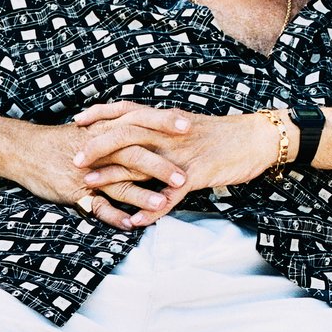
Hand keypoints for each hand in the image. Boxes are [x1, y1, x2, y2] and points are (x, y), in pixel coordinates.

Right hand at [10, 122, 172, 230]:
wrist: (23, 150)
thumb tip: (146, 125)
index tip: (187, 125)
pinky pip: (97, 206)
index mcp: (104, 130)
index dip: (162, 123)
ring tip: (163, 203)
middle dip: (160, 166)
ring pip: (118, 183)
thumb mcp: (89, 127)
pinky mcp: (74, 192)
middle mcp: (98, 150)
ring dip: (141, 195)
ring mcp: (87, 173)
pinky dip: (114, 216)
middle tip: (184, 175)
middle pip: (133, 155)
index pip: (138, 122)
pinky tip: (130, 224)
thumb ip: (116, 126)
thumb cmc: (60, 140)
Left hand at [71, 102, 277, 222]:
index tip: (78, 120)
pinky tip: (134, 221)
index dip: (101, 113)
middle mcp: (169, 134)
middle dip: (97, 146)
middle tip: (74, 158)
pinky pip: (169, 195)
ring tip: (89, 187)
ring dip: (113, 177)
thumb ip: (161, 129)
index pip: (127, 110)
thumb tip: (137, 132)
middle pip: (126, 134)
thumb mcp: (186, 125)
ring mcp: (181, 155)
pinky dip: (151, 210)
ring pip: (141, 164)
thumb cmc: (221, 134)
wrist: (257, 139)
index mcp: (166, 120)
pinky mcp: (196, 175)